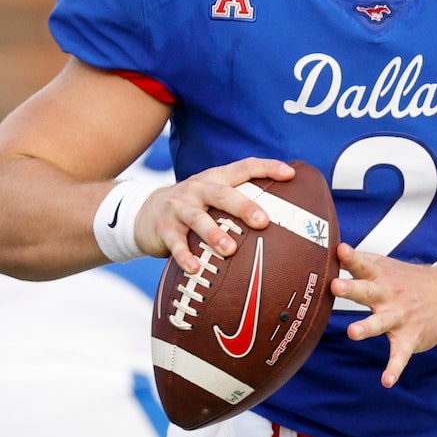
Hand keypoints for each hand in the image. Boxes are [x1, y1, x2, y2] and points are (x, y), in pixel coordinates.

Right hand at [138, 158, 297, 274]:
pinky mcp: (164, 227)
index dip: (266, 168)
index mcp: (216, 179)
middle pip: (222, 193)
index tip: (290, 174)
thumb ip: (239, 204)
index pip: (244, 168)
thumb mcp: (214, 199)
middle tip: (263, 221)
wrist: (146, 213)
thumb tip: (283, 223)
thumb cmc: (194, 208)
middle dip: (243, 206)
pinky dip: (185, 256)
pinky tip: (195, 268)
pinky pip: (175, 242)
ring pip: (198, 218)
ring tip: (230, 250)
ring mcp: (179, 207)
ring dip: (214, 234)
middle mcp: (198, 189)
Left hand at [335, 246, 436, 388]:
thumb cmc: (408, 280)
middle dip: (351, 289)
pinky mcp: (409, 338)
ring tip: (353, 333)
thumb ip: (359, 261)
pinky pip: (400, 355)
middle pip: (366, 292)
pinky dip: (394, 368)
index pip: (362, 265)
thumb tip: (332, 250)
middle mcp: (388, 296)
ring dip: (367, 327)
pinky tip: (387, 381)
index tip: (339, 250)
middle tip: (335, 286)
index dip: (350, 257)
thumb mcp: (386, 265)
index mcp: (380, 277)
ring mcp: (399, 317)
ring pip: (381, 323)